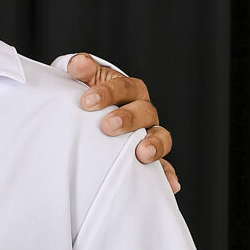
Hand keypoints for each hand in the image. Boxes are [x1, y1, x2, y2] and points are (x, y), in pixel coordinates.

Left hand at [68, 53, 179, 193]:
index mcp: (131, 91)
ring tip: (143, 154)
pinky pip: (164, 167)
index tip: (87, 101)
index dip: (107, 93)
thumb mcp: (87, 82)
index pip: (124, 88)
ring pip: (161, 137)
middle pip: (145, 111)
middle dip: (128, 118)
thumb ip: (83, 71)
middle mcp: (145, 111)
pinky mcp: (150, 157)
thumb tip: (78, 63)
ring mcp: (150, 134)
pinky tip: (171, 185)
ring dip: (154, 145)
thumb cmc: (92, 99)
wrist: (94, 116)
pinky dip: (168, 175)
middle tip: (108, 126)